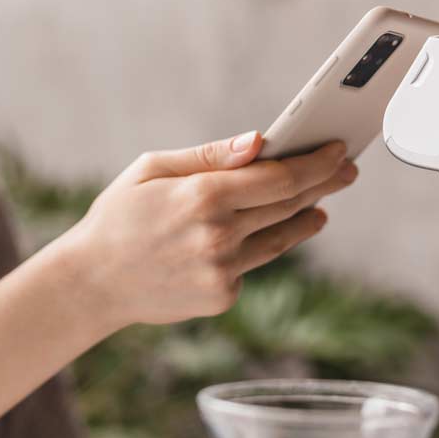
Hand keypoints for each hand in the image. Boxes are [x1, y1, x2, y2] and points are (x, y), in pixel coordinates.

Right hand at [61, 131, 357, 327]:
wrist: (92, 282)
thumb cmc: (119, 216)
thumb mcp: (151, 169)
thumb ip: (208, 155)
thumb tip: (258, 141)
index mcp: (201, 196)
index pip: (279, 177)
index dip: (316, 163)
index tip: (337, 149)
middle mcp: (218, 235)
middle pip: (290, 205)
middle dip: (324, 184)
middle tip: (346, 170)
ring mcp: (222, 270)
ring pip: (281, 238)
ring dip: (307, 218)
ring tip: (321, 205)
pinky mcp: (222, 296)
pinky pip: (254, 264)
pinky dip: (264, 245)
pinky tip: (272, 232)